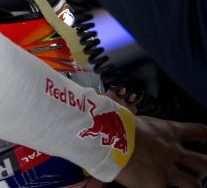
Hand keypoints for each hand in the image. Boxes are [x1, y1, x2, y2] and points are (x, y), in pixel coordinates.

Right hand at [84, 115, 206, 187]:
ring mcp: (167, 169)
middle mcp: (172, 151)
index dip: (205, 137)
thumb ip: (143, 127)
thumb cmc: (114, 125)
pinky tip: (159, 186)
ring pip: (195, 183)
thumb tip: (135, 124)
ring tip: (185, 184)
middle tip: (202, 169)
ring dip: (193, 184)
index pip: (199, 131)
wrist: (105, 137)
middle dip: (206, 166)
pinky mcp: (158, 184)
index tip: (205, 140)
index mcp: (167, 130)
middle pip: (205, 162)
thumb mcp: (133, 119)